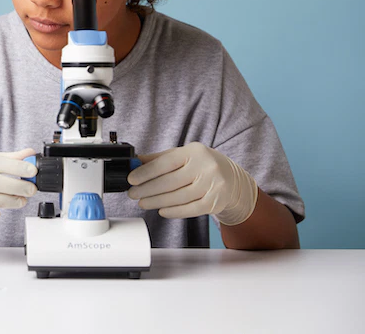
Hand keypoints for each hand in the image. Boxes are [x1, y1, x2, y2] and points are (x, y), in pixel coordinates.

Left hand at [127, 142, 257, 225]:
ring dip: (156, 202)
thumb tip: (135, 162)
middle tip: (133, 194)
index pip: (165, 162)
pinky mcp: (216, 202)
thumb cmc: (202, 165)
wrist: (233, 180)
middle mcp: (205, 167)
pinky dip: (174, 211)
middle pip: (170, 182)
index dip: (146, 172)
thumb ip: (159, 158)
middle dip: (147, 190)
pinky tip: (162, 210)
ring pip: (178, 197)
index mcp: (194, 152)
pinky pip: (190, 209)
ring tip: (143, 202)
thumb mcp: (183, 155)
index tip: (131, 179)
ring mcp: (213, 185)